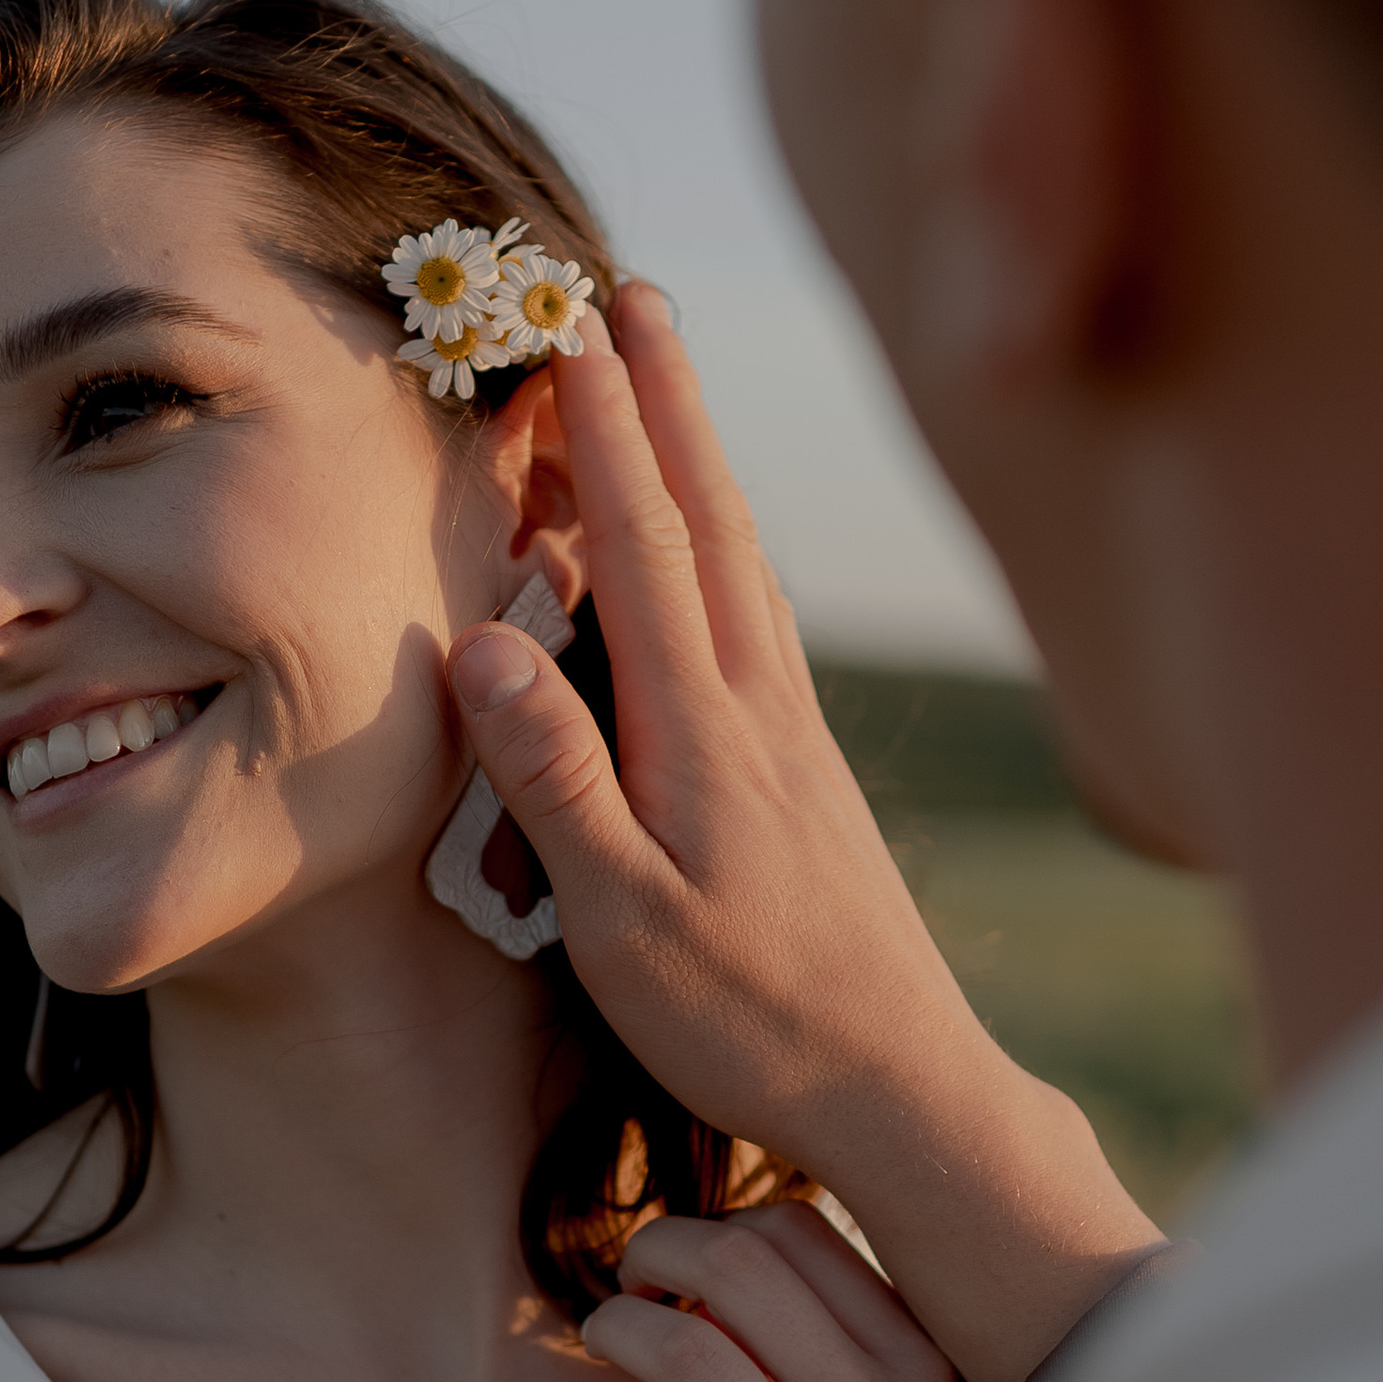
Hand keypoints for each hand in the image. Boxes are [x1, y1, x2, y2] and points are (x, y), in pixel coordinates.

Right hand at [450, 285, 1161, 1381]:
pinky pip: (762, 621)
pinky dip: (730, 551)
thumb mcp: (623, 920)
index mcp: (706, 730)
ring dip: (702, 461)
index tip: (568, 331)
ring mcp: (796, 735)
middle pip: (711, 522)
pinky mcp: (811, 772)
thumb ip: (555, 779)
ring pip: (744, 563)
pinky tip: (723, 553)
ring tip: (668, 381)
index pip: (646, 549)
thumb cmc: (750, 1020)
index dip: (606, 436)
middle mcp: (762, 708)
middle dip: (667, 403)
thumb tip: (482, 642)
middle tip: (633, 295)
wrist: (900, 1086)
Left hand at [567, 1202, 971, 1381]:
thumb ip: (842, 1345)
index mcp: (925, 1372)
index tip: (680, 1264)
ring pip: (687, 1353)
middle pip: (739, 1268)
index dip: (714, 1227)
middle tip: (626, 1283)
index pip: (801, 1233)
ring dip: (616, 1328)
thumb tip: (719, 1254)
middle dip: (655, 1251)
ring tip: (601, 1342)